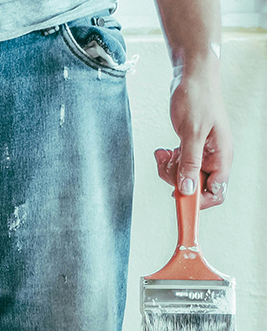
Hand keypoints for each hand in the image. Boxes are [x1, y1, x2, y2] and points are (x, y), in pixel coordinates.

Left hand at [156, 62, 229, 208]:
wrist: (192, 76)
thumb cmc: (197, 98)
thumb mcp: (191, 132)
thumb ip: (190, 162)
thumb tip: (188, 189)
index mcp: (221, 155)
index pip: (216, 192)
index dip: (198, 200)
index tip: (177, 197)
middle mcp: (214, 156)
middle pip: (196, 186)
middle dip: (177, 179)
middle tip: (167, 164)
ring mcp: (202, 151)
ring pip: (184, 175)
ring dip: (170, 168)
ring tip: (164, 153)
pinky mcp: (190, 145)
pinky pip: (178, 163)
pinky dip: (168, 160)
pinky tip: (163, 150)